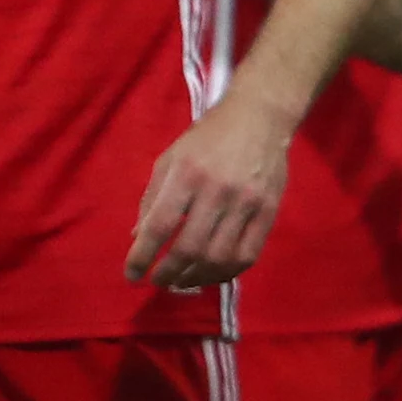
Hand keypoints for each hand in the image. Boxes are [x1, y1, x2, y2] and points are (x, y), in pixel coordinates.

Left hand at [129, 95, 289, 287]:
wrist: (259, 118)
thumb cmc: (207, 138)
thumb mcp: (169, 158)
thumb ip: (152, 198)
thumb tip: (137, 236)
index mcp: (185, 174)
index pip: (159, 225)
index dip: (142, 256)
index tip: (131, 275)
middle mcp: (216, 191)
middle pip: (190, 248)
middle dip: (168, 273)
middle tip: (157, 282)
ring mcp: (246, 203)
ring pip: (219, 257)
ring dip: (196, 278)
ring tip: (181, 282)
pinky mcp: (269, 211)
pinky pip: (248, 255)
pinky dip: (226, 272)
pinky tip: (211, 274)